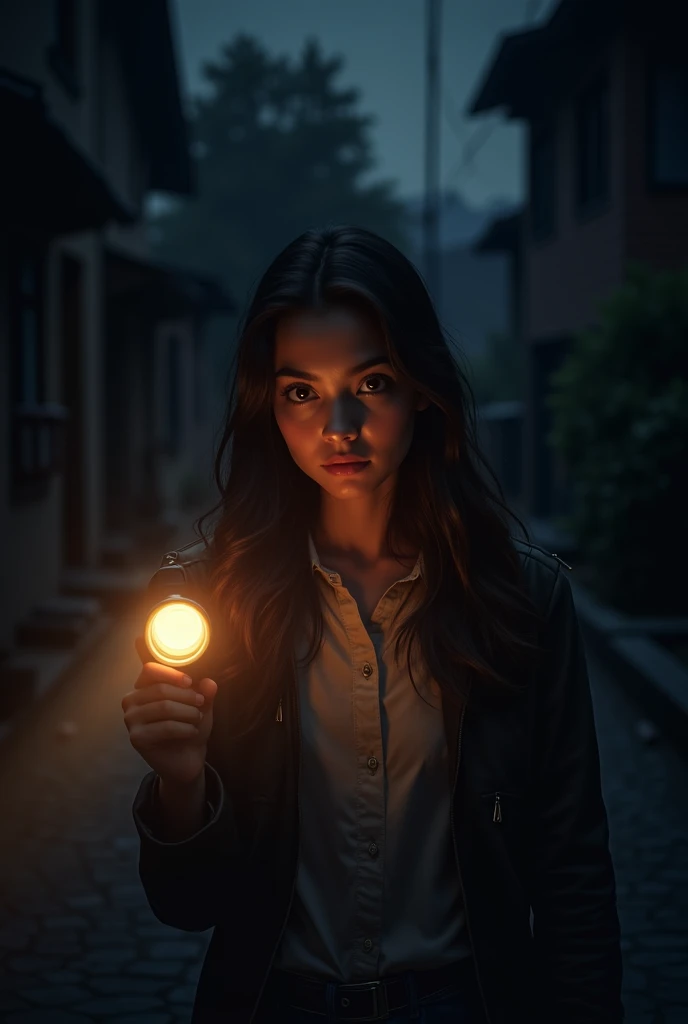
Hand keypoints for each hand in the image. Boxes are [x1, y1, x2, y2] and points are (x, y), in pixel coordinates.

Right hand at [121, 635, 217, 786]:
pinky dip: (184, 728)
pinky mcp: (136, 737)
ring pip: (164, 707)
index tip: (190, 682)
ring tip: (198, 719)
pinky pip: (165, 727)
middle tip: (201, 703)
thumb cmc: (188, 726)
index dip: (171, 674)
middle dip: (187, 696)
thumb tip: (209, 683)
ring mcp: (131, 720)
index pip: (150, 670)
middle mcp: (131, 701)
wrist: (187, 758)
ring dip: (188, 713)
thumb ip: (205, 692)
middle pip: (160, 689)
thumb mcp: (200, 706)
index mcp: (143, 687)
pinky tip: (192, 731)